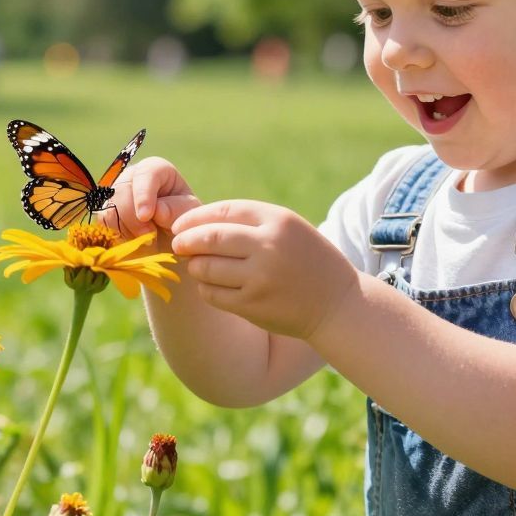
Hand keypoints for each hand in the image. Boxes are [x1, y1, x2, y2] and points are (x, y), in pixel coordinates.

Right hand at [109, 157, 201, 240]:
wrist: (172, 237)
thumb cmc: (184, 219)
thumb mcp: (189, 214)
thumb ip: (177, 210)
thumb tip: (157, 211)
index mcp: (156, 170)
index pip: (145, 173)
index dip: (143, 194)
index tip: (146, 216)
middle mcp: (131, 177)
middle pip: (121, 191)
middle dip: (133, 218)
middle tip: (149, 237)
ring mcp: (115, 195)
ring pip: (109, 210)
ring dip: (126, 231)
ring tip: (146, 242)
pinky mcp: (106, 214)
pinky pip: (104, 226)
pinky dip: (118, 238)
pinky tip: (134, 245)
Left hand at [170, 200, 360, 339]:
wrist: (337, 303)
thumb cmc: (307, 261)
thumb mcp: (288, 229)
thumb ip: (250, 222)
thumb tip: (196, 223)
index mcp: (278, 221)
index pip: (223, 211)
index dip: (195, 217)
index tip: (181, 225)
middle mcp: (268, 246)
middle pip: (209, 237)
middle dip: (186, 240)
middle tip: (178, 244)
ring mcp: (260, 277)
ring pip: (206, 267)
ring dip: (195, 266)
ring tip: (197, 266)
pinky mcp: (253, 305)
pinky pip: (213, 293)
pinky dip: (205, 288)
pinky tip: (211, 285)